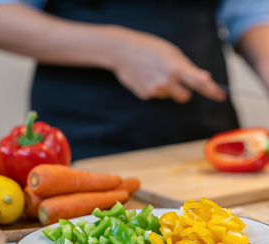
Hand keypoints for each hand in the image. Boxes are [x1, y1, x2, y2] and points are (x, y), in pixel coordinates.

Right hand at [109, 27, 225, 102]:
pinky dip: (154, 88)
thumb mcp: (171, 51)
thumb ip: (188, 67)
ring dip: (166, 88)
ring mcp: (154, 90)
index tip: (220, 96)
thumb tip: (204, 77)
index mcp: (175, 68)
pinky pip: (156, 95)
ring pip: (168, 95)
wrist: (122, 52)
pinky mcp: (145, 95)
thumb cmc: (147, 47)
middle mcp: (166, 82)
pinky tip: (146, 77)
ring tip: (155, 73)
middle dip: (184, 92)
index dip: (211, 91)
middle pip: (184, 97)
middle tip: (176, 81)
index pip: (198, 83)